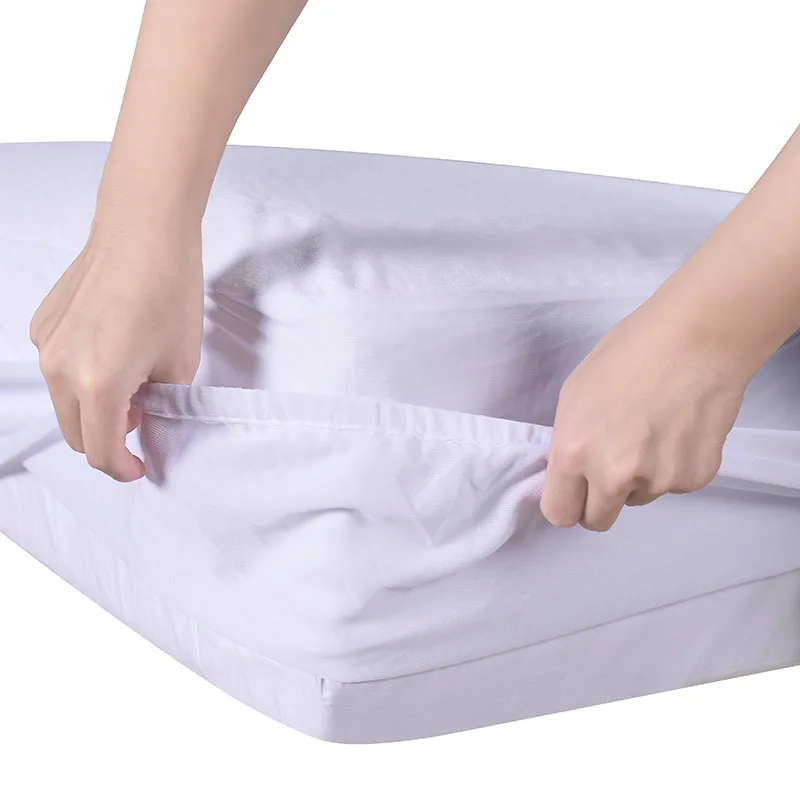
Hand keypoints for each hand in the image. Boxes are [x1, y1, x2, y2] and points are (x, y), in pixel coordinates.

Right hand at [29, 219, 203, 481]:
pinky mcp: (42, 323)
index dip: (123, 468)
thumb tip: (147, 419)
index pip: (100, 451)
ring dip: (94, 409)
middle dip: (109, 439)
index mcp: (97, 384)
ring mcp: (45, 344)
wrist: (144, 231)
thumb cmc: (169, 293)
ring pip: (64, 403)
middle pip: (76, 433)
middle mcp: (60, 369)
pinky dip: (80, 378)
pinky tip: (113, 352)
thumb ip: (161, 403)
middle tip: (144, 420)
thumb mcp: (180, 363)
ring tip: (132, 384)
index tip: (141, 466)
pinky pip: (58, 369)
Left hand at [540, 293, 751, 530]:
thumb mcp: (575, 394)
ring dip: (639, 478)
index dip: (567, 503)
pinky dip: (672, 466)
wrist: (696, 338)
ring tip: (651, 429)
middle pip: (598, 520)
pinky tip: (678, 429)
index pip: (560, 513)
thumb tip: (572, 471)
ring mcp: (657, 480)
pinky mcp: (695, 478)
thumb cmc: (628, 353)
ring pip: (638, 498)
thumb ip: (569, 441)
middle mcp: (613, 476)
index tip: (574, 493)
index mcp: (573, 452)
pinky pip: (673, 485)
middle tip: (611, 467)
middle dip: (600, 501)